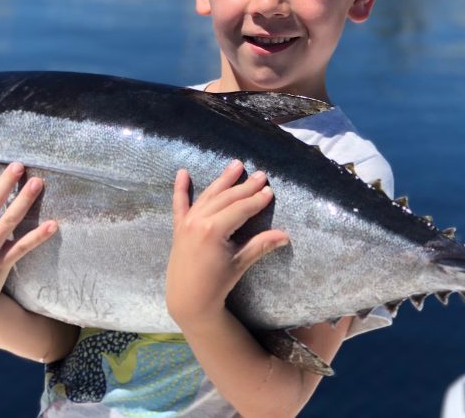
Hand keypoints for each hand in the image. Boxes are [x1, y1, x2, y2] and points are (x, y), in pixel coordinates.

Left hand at [166, 160, 288, 328]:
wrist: (187, 299)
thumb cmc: (216, 284)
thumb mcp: (239, 263)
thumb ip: (260, 245)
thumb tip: (285, 235)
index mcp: (214, 229)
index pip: (240, 208)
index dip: (256, 200)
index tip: (269, 191)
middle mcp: (199, 220)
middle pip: (226, 198)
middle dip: (245, 187)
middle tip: (261, 175)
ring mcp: (187, 222)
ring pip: (208, 196)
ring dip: (222, 180)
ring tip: (236, 165)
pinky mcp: (179, 227)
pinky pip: (179, 204)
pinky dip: (180, 189)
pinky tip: (182, 173)